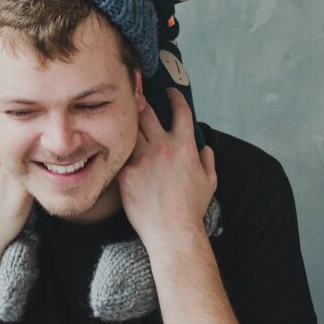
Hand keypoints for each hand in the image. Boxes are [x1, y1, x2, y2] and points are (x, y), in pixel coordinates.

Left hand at [118, 90, 216, 252]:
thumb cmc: (191, 209)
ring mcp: (142, 159)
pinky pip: (121, 154)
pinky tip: (114, 147)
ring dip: (129, 122)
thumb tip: (204, 148)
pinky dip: (121, 150)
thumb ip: (208, 160)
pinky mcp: (126, 173)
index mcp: (184, 146)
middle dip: (142, 100)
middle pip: (147, 112)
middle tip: (139, 96)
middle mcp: (162, 147)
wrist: (172, 232)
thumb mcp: (210, 182)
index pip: (180, 110)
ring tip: (125, 118)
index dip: (175, 96)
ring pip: (131, 129)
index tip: (170, 92)